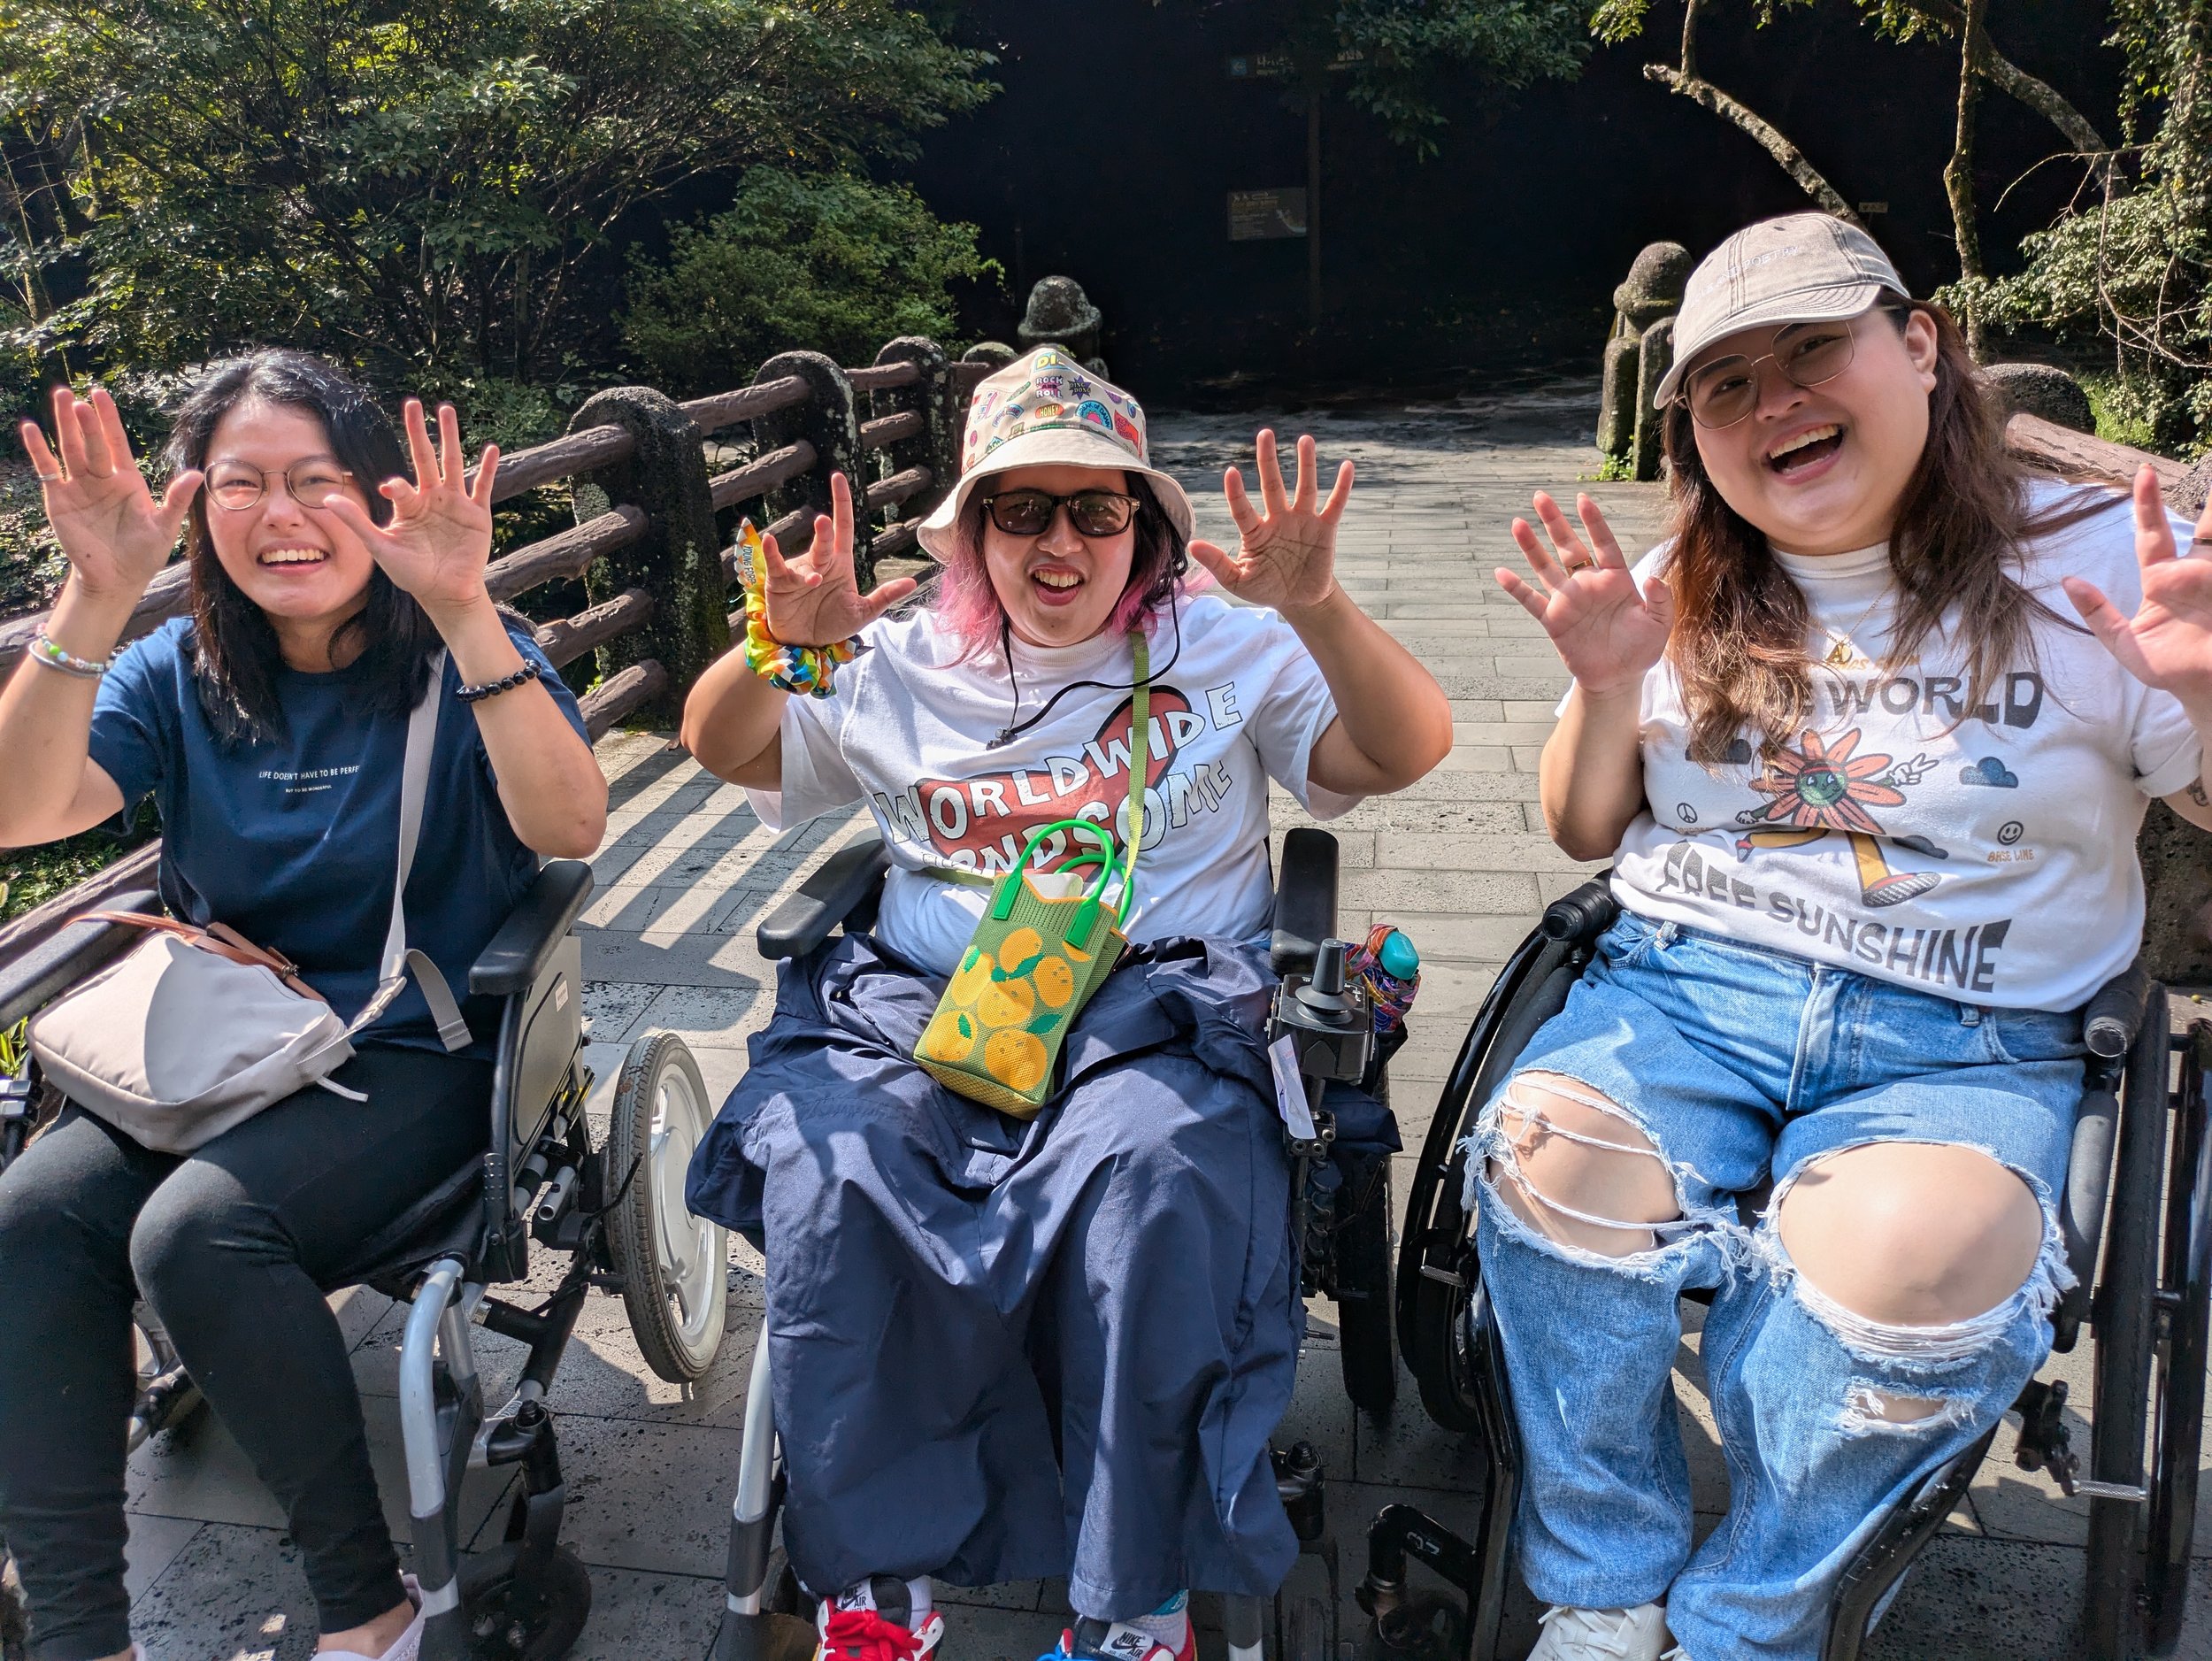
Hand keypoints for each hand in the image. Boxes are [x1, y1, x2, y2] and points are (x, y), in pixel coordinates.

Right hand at [18, 387, 201, 601]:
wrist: (117, 579)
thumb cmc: (144, 553)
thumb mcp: (164, 527)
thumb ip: (176, 500)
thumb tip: (197, 474)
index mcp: (127, 479)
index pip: (116, 442)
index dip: (108, 419)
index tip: (100, 394)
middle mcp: (101, 477)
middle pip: (91, 442)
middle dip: (84, 421)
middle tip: (75, 397)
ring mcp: (79, 486)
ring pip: (69, 449)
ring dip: (63, 426)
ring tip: (59, 400)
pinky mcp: (59, 499)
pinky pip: (48, 470)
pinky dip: (39, 450)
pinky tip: (31, 429)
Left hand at [320, 400, 498, 617]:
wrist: (444, 593)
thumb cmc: (412, 573)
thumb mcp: (380, 547)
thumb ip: (357, 521)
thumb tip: (326, 497)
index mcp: (410, 506)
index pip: (401, 485)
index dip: (396, 486)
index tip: (391, 488)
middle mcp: (432, 499)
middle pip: (425, 458)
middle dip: (418, 431)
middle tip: (412, 403)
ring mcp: (456, 504)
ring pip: (452, 463)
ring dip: (450, 437)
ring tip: (446, 410)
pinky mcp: (477, 515)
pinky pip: (483, 486)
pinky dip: (488, 468)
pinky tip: (490, 448)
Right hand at [755, 471, 916, 645]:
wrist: (806, 643)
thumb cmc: (833, 623)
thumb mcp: (863, 612)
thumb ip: (885, 596)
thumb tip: (912, 582)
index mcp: (840, 562)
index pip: (843, 526)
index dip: (842, 502)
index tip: (838, 477)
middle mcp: (819, 561)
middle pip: (824, 541)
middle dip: (824, 531)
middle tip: (824, 520)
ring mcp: (798, 570)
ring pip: (805, 561)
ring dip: (809, 568)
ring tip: (815, 580)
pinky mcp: (780, 582)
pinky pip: (776, 565)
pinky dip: (772, 553)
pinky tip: (770, 541)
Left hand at [1189, 430, 1351, 615]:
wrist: (1299, 601)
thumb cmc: (1266, 588)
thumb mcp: (1238, 581)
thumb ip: (1217, 563)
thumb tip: (1192, 545)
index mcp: (1256, 531)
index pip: (1242, 508)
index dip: (1236, 492)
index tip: (1231, 472)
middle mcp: (1278, 519)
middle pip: (1272, 485)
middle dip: (1268, 460)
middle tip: (1265, 433)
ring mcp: (1302, 521)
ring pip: (1304, 487)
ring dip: (1305, 464)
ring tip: (1305, 440)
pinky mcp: (1325, 529)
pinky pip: (1334, 504)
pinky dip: (1342, 487)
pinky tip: (1346, 466)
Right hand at [1496, 491, 1672, 696]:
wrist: (1618, 677)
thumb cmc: (1641, 649)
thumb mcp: (1660, 625)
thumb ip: (1661, 600)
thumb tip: (1652, 578)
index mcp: (1615, 579)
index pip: (1603, 543)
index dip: (1593, 522)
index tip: (1582, 499)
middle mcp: (1588, 584)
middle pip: (1568, 547)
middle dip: (1554, 522)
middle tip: (1540, 497)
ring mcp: (1568, 601)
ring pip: (1546, 567)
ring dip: (1531, 546)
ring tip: (1518, 523)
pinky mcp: (1553, 620)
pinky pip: (1532, 600)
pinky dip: (1516, 588)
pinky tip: (1501, 572)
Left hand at [2064, 465, 2211, 718]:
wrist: (2204, 692)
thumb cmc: (2166, 667)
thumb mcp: (2124, 644)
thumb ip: (2098, 615)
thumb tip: (2068, 581)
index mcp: (2163, 578)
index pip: (2153, 533)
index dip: (2147, 503)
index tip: (2143, 471)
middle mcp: (2195, 573)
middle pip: (2204, 525)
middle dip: (2208, 500)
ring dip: (2211, 531)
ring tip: (2208, 523)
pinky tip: (2211, 567)